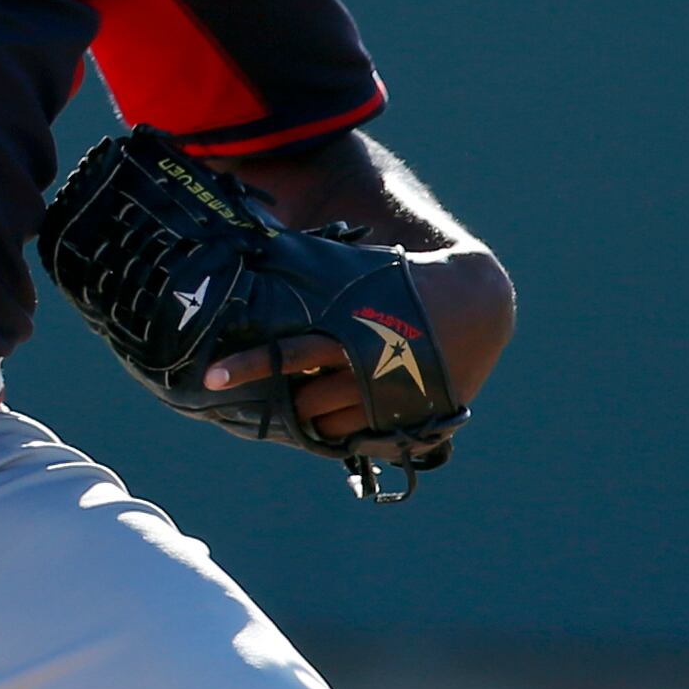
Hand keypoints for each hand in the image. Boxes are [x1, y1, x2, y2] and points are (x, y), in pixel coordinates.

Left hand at [199, 247, 511, 443]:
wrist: (476, 305)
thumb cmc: (405, 282)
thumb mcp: (357, 272)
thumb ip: (313, 274)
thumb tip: (258, 247)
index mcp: (351, 330)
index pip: (288, 354)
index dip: (247, 366)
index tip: (211, 377)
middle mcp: (370, 370)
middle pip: (305, 403)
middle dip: (289, 399)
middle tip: (281, 390)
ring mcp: (393, 401)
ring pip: (331, 427)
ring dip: (314, 418)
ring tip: (309, 402)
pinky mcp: (413, 422)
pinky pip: (362, 441)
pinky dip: (345, 432)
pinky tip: (339, 418)